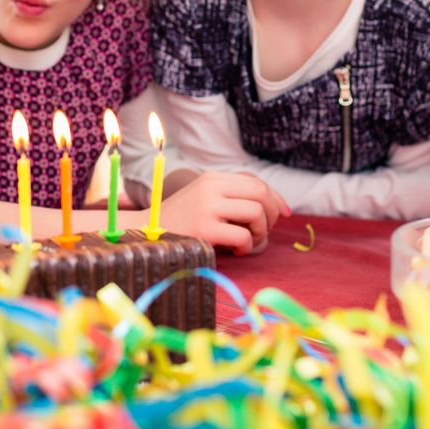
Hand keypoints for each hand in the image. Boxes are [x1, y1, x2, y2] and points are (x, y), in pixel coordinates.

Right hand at [159, 171, 286, 254]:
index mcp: (211, 178)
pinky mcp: (204, 229)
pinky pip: (243, 236)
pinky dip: (247, 246)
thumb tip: (280, 208)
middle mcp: (210, 187)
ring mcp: (207, 207)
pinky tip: (235, 250)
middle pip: (260, 193)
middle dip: (272, 214)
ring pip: (257, 212)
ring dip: (260, 232)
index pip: (255, 181)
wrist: (147, 236)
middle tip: (263, 231)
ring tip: (247, 241)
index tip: (283, 214)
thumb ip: (234, 197)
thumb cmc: (182, 222)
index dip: (275, 198)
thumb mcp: (205, 199)